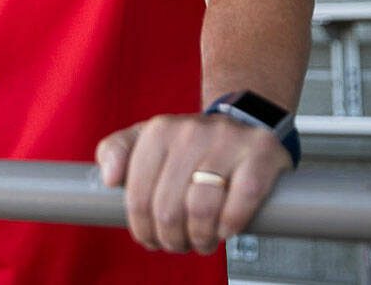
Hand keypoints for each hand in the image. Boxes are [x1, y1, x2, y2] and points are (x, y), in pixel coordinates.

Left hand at [95, 113, 290, 254]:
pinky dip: (230, 225)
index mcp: (159, 130)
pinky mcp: (261, 152)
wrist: (242, 126)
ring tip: (201, 240)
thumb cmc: (188, 146)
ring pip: (202, 208)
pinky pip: (241, 200)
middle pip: (168, 208)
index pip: (138, 196)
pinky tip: (225, 229)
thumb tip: (109, 178)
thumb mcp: (145, 140)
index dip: (142, 228)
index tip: (150, 237)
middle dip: (171, 238)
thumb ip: (114, 151)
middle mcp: (192, 130)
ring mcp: (228, 140)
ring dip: (200, 237)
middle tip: (178, 243)